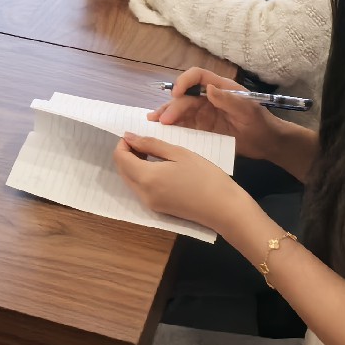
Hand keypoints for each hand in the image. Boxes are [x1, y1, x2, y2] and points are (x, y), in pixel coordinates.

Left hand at [112, 132, 249, 234]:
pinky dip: (141, 176)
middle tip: (145, 142)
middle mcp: (143, 194)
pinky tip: (158, 167)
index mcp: (146, 177)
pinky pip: (140, 189)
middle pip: (122, 170)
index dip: (123, 143)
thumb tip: (128, 137)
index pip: (120, 157)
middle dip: (127, 154)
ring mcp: (150, 204)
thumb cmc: (205, 176)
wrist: (224, 209)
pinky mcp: (158, 209)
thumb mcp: (178, 153)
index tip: (136, 134)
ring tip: (153, 152)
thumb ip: (150, 144)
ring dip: (134, 165)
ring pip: (129, 180)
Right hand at [147, 68, 303, 164]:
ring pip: (181, 111)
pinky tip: (162, 132)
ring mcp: (203, 114)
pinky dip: (173, 128)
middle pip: (185, 97)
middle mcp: (208, 98)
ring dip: (166, 115)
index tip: (176, 93)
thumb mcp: (248, 110)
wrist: (267, 144)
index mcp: (219, 88)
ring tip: (153, 122)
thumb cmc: (261, 123)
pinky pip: (184, 126)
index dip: (184, 81)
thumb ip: (229, 100)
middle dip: (172, 106)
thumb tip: (209, 89)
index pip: (197, 77)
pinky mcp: (202, 129)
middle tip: (162, 120)